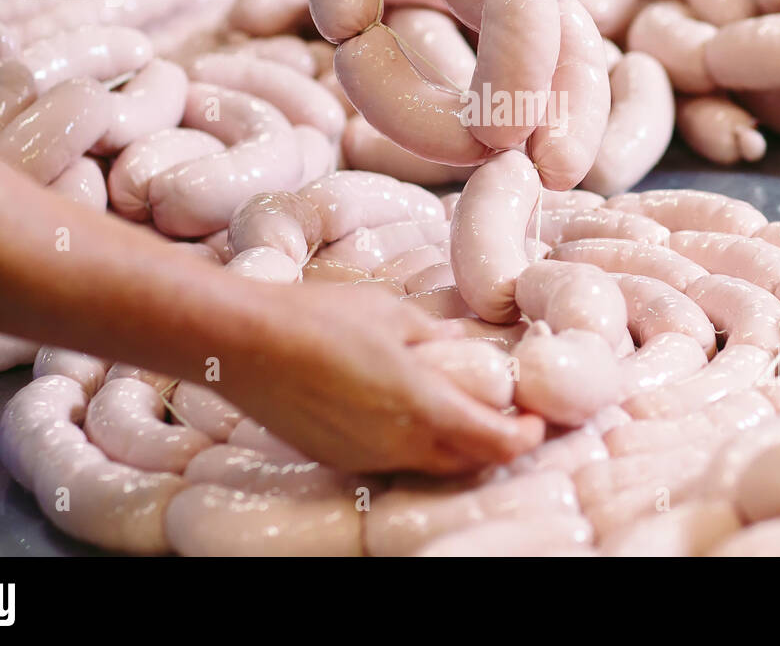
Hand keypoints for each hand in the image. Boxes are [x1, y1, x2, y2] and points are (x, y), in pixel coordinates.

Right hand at [219, 283, 544, 473]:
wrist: (245, 345)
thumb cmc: (319, 319)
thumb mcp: (390, 314)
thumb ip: (434, 334)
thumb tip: (459, 340)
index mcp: (421, 406)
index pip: (494, 442)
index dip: (524, 435)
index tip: (535, 419)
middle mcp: (398, 443)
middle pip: (466, 462)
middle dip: (495, 445)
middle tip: (509, 419)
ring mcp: (364, 457)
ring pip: (428, 464)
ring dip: (455, 447)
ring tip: (461, 412)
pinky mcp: (336, 458)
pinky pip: (391, 460)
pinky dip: (414, 444)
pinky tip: (405, 413)